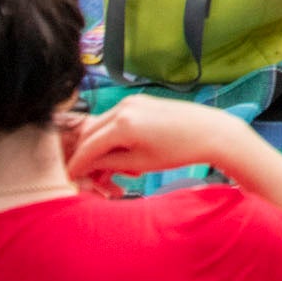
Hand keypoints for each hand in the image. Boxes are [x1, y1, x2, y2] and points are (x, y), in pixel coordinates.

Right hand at [65, 93, 252, 183]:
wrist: (210, 131)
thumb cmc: (179, 150)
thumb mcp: (139, 163)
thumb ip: (107, 163)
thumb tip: (85, 166)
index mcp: (123, 124)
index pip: (87, 147)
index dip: (77, 165)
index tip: (71, 179)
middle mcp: (123, 107)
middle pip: (89, 133)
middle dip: (87, 156)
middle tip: (94, 177)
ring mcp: (131, 101)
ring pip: (101, 126)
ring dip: (101, 147)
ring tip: (120, 170)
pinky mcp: (139, 101)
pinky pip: (115, 120)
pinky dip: (114, 137)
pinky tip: (128, 156)